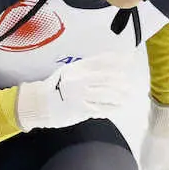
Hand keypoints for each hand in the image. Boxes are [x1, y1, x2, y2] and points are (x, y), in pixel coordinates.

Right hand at [15, 54, 132, 130]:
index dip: (117, 60)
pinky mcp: (80, 109)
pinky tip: (119, 107)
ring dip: (119, 96)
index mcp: (76, 68)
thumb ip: (84, 69)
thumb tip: (106, 67)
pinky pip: (100, 108)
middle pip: (107, 78)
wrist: (39, 104)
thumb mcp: (67, 73)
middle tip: (129, 85)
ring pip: (106, 94)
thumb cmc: (53, 89)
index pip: (101, 61)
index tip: (129, 60)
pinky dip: (112, 107)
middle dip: (121, 82)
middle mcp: (79, 79)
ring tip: (127, 97)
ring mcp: (80, 95)